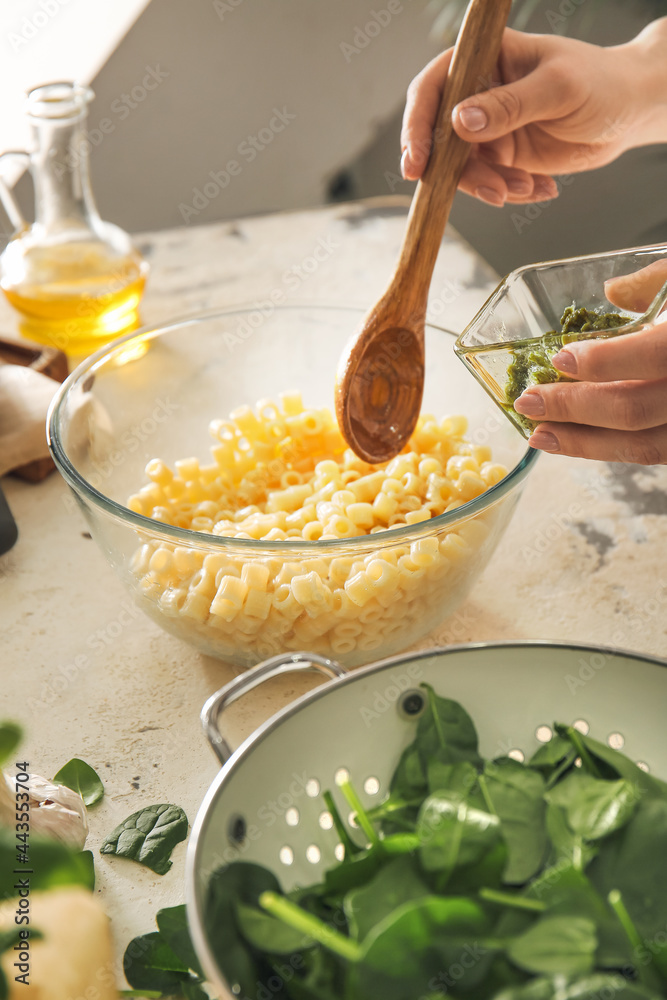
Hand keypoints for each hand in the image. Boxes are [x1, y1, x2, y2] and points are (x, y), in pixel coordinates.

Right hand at [400, 22, 666, 206]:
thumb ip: (509, 105)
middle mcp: (479, 92)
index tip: (418, 163)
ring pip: (462, 167)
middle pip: (439, 136)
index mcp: (486, 58)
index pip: (434, 86)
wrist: (629, 113)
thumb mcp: (558, 89)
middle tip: (489, 191)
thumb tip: (460, 122)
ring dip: (489, 185)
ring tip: (525, 187)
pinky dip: (509, 191)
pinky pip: (487, 182)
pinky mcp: (502, 156)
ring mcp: (488, 127)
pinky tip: (541, 187)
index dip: (418, 124)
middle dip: (457, 170)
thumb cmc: (601, 83)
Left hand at [514, 260, 666, 464]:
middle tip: (529, 402)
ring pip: (644, 446)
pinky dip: (614, 448)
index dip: (602, 361)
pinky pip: (657, 452)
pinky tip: (582, 441)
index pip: (652, 355)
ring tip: (542, 435)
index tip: (560, 359)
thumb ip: (659, 283)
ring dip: (585, 444)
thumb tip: (612, 292)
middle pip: (635, 410)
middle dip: (573, 409)